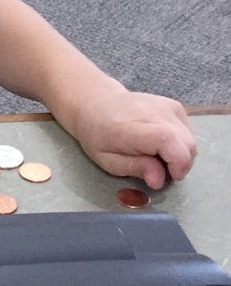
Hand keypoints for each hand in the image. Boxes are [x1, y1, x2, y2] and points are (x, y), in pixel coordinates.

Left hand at [70, 88, 195, 189]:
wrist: (96, 105)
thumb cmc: (98, 136)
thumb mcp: (107, 160)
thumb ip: (135, 168)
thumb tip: (159, 181)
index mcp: (129, 126)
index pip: (167, 139)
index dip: (177, 162)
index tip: (170, 176)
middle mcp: (151, 111)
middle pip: (186, 142)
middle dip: (180, 164)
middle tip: (159, 168)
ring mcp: (164, 105)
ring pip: (190, 139)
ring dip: (180, 155)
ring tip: (157, 155)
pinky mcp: (173, 105)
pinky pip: (188, 131)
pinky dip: (180, 143)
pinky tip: (162, 143)